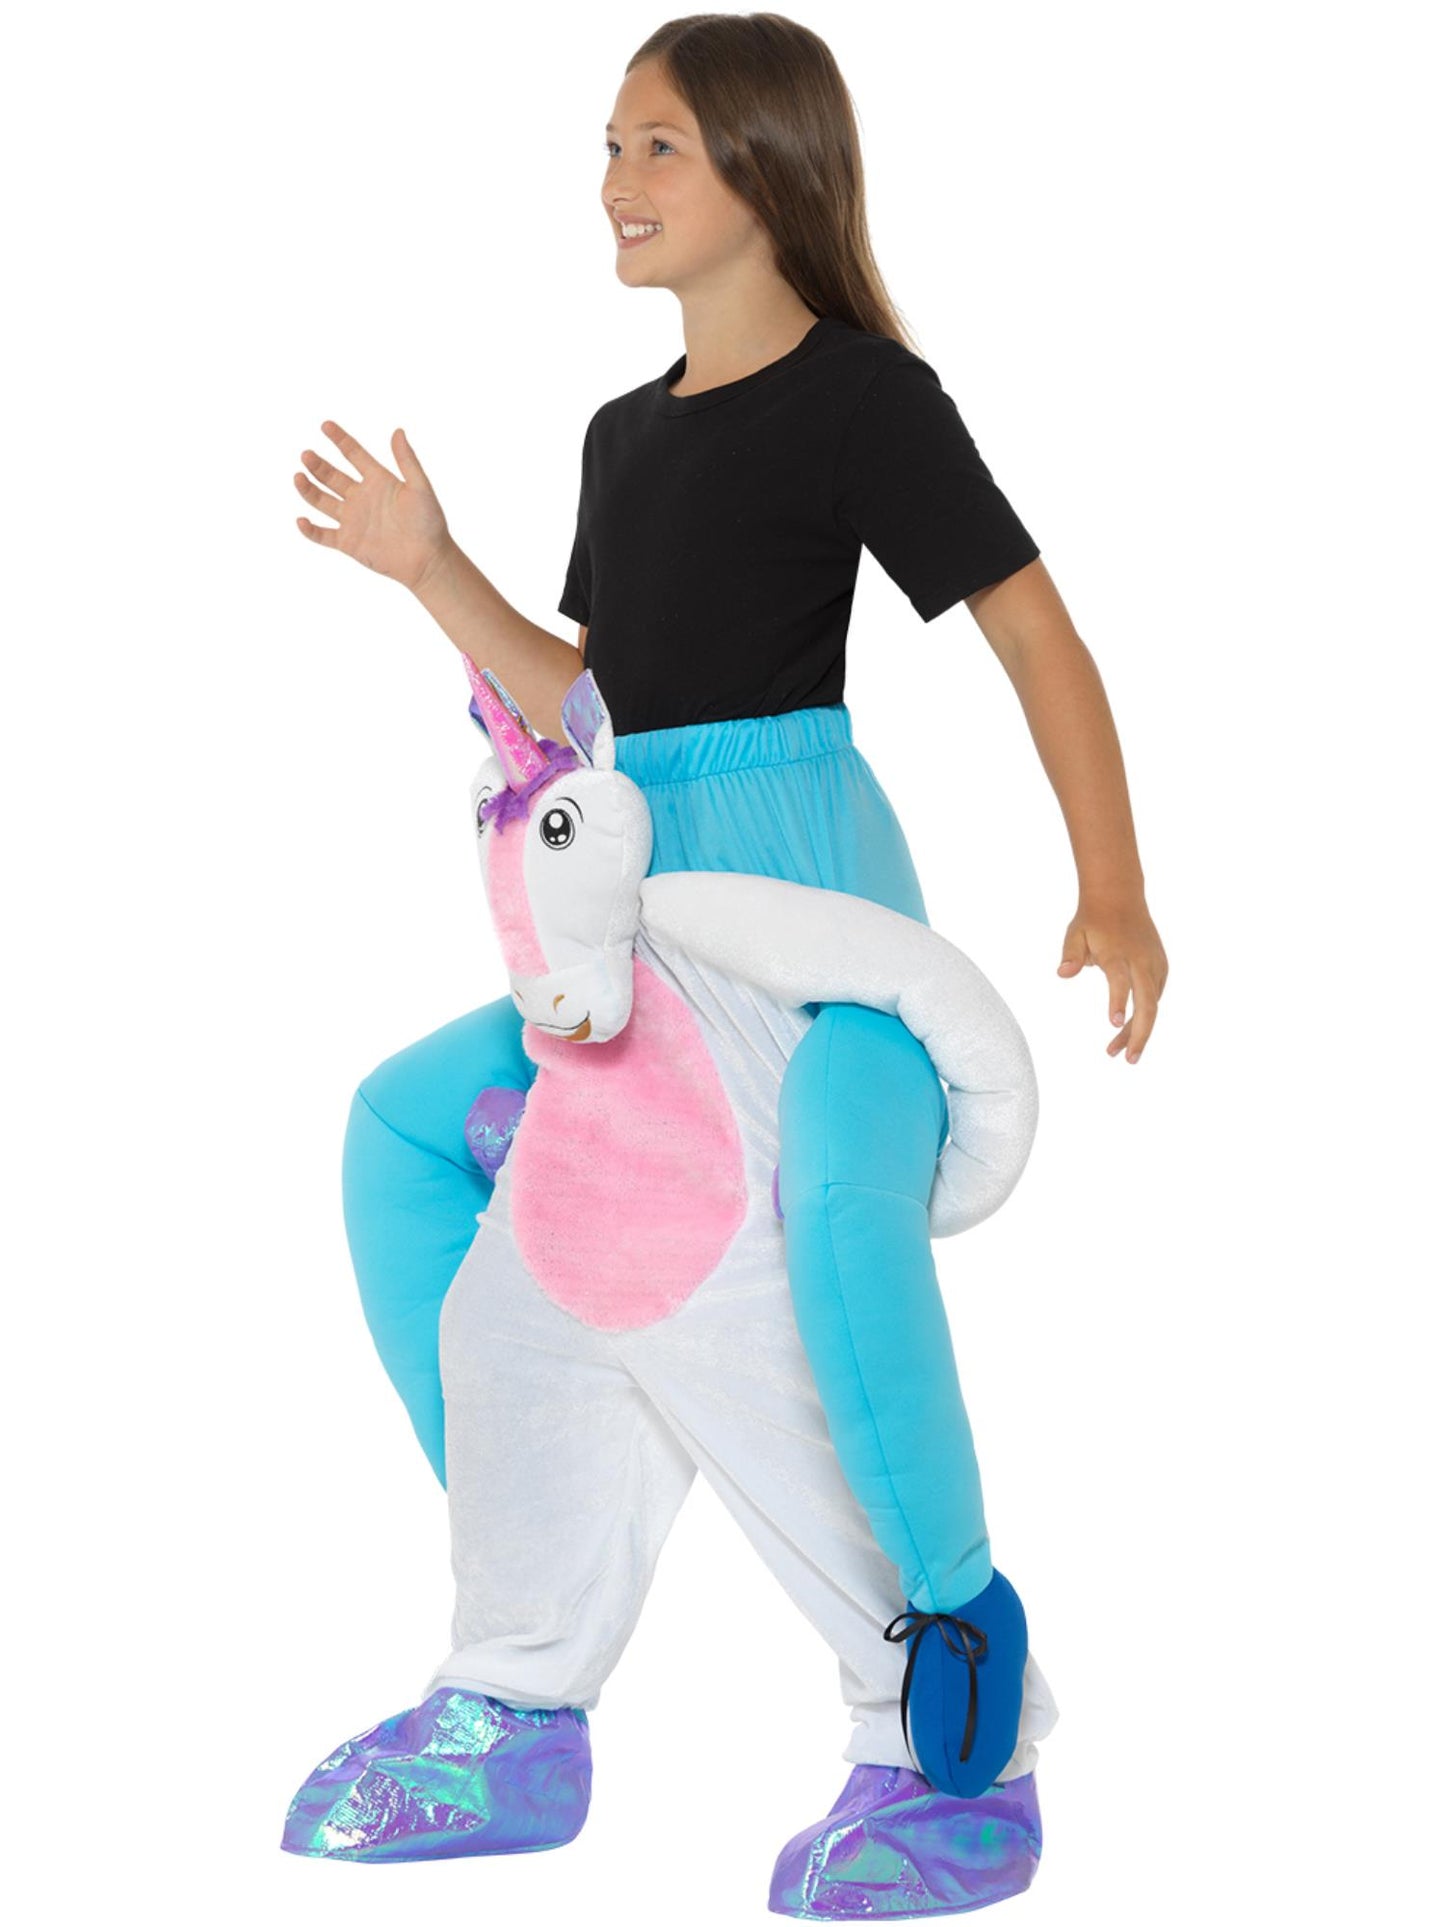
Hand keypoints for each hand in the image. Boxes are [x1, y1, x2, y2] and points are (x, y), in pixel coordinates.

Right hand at [294, 421, 450, 591]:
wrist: (428, 560)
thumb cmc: (430, 522)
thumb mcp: (421, 487)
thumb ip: (407, 460)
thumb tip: (397, 431)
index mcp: (378, 480)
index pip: (353, 454)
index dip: (339, 439)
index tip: (326, 425)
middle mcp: (362, 497)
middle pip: (332, 476)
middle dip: (318, 465)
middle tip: (307, 455)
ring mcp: (353, 520)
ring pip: (322, 501)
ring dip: (308, 490)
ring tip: (298, 477)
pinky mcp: (348, 543)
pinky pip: (322, 535)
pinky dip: (310, 530)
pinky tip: (301, 520)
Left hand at [1057, 894, 1167, 1062]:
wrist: (1120, 896)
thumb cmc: (1094, 920)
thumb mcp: (1075, 933)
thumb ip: (1071, 955)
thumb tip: (1062, 973)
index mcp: (1119, 954)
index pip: (1120, 981)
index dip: (1118, 1001)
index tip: (1113, 1023)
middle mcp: (1141, 961)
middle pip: (1147, 1003)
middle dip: (1140, 1034)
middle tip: (1128, 1059)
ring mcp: (1155, 965)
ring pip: (1152, 1005)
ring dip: (1138, 1030)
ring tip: (1118, 1052)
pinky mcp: (1161, 968)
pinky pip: (1155, 997)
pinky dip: (1144, 1016)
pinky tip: (1130, 1030)